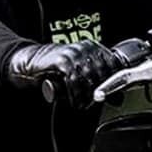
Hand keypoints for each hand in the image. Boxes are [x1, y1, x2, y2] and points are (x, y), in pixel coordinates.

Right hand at [7, 40, 121, 106]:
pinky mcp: (61, 59)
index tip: (114, 96)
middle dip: (100, 90)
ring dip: (88, 94)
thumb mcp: (81, 76)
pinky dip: (75, 93)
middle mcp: (86, 47)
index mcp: (94, 48)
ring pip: (89, 76)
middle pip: (103, 71)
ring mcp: (74, 52)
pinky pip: (73, 78)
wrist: (33, 63)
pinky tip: (75, 101)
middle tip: (96, 103)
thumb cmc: (58, 70)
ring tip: (85, 104)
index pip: (113, 64)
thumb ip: (98, 84)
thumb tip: (118, 98)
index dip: (115, 82)